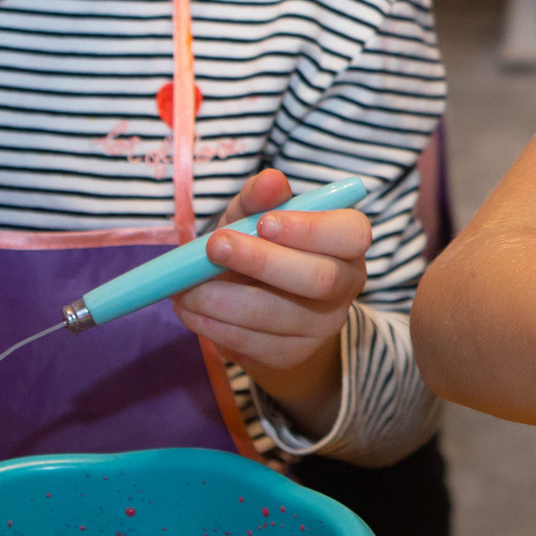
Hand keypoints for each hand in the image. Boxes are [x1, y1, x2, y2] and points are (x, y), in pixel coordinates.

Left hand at [175, 170, 366, 409]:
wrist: (254, 304)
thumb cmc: (259, 245)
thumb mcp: (255, 215)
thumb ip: (260, 197)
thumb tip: (270, 181)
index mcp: (346, 242)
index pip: (351, 234)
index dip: (310, 229)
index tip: (263, 222)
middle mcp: (346, 284)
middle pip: (319, 278)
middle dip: (261, 262)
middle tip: (213, 247)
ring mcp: (323, 325)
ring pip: (278, 316)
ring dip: (223, 300)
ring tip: (183, 287)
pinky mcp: (293, 354)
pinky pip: (255, 344)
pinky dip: (215, 327)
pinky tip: (191, 311)